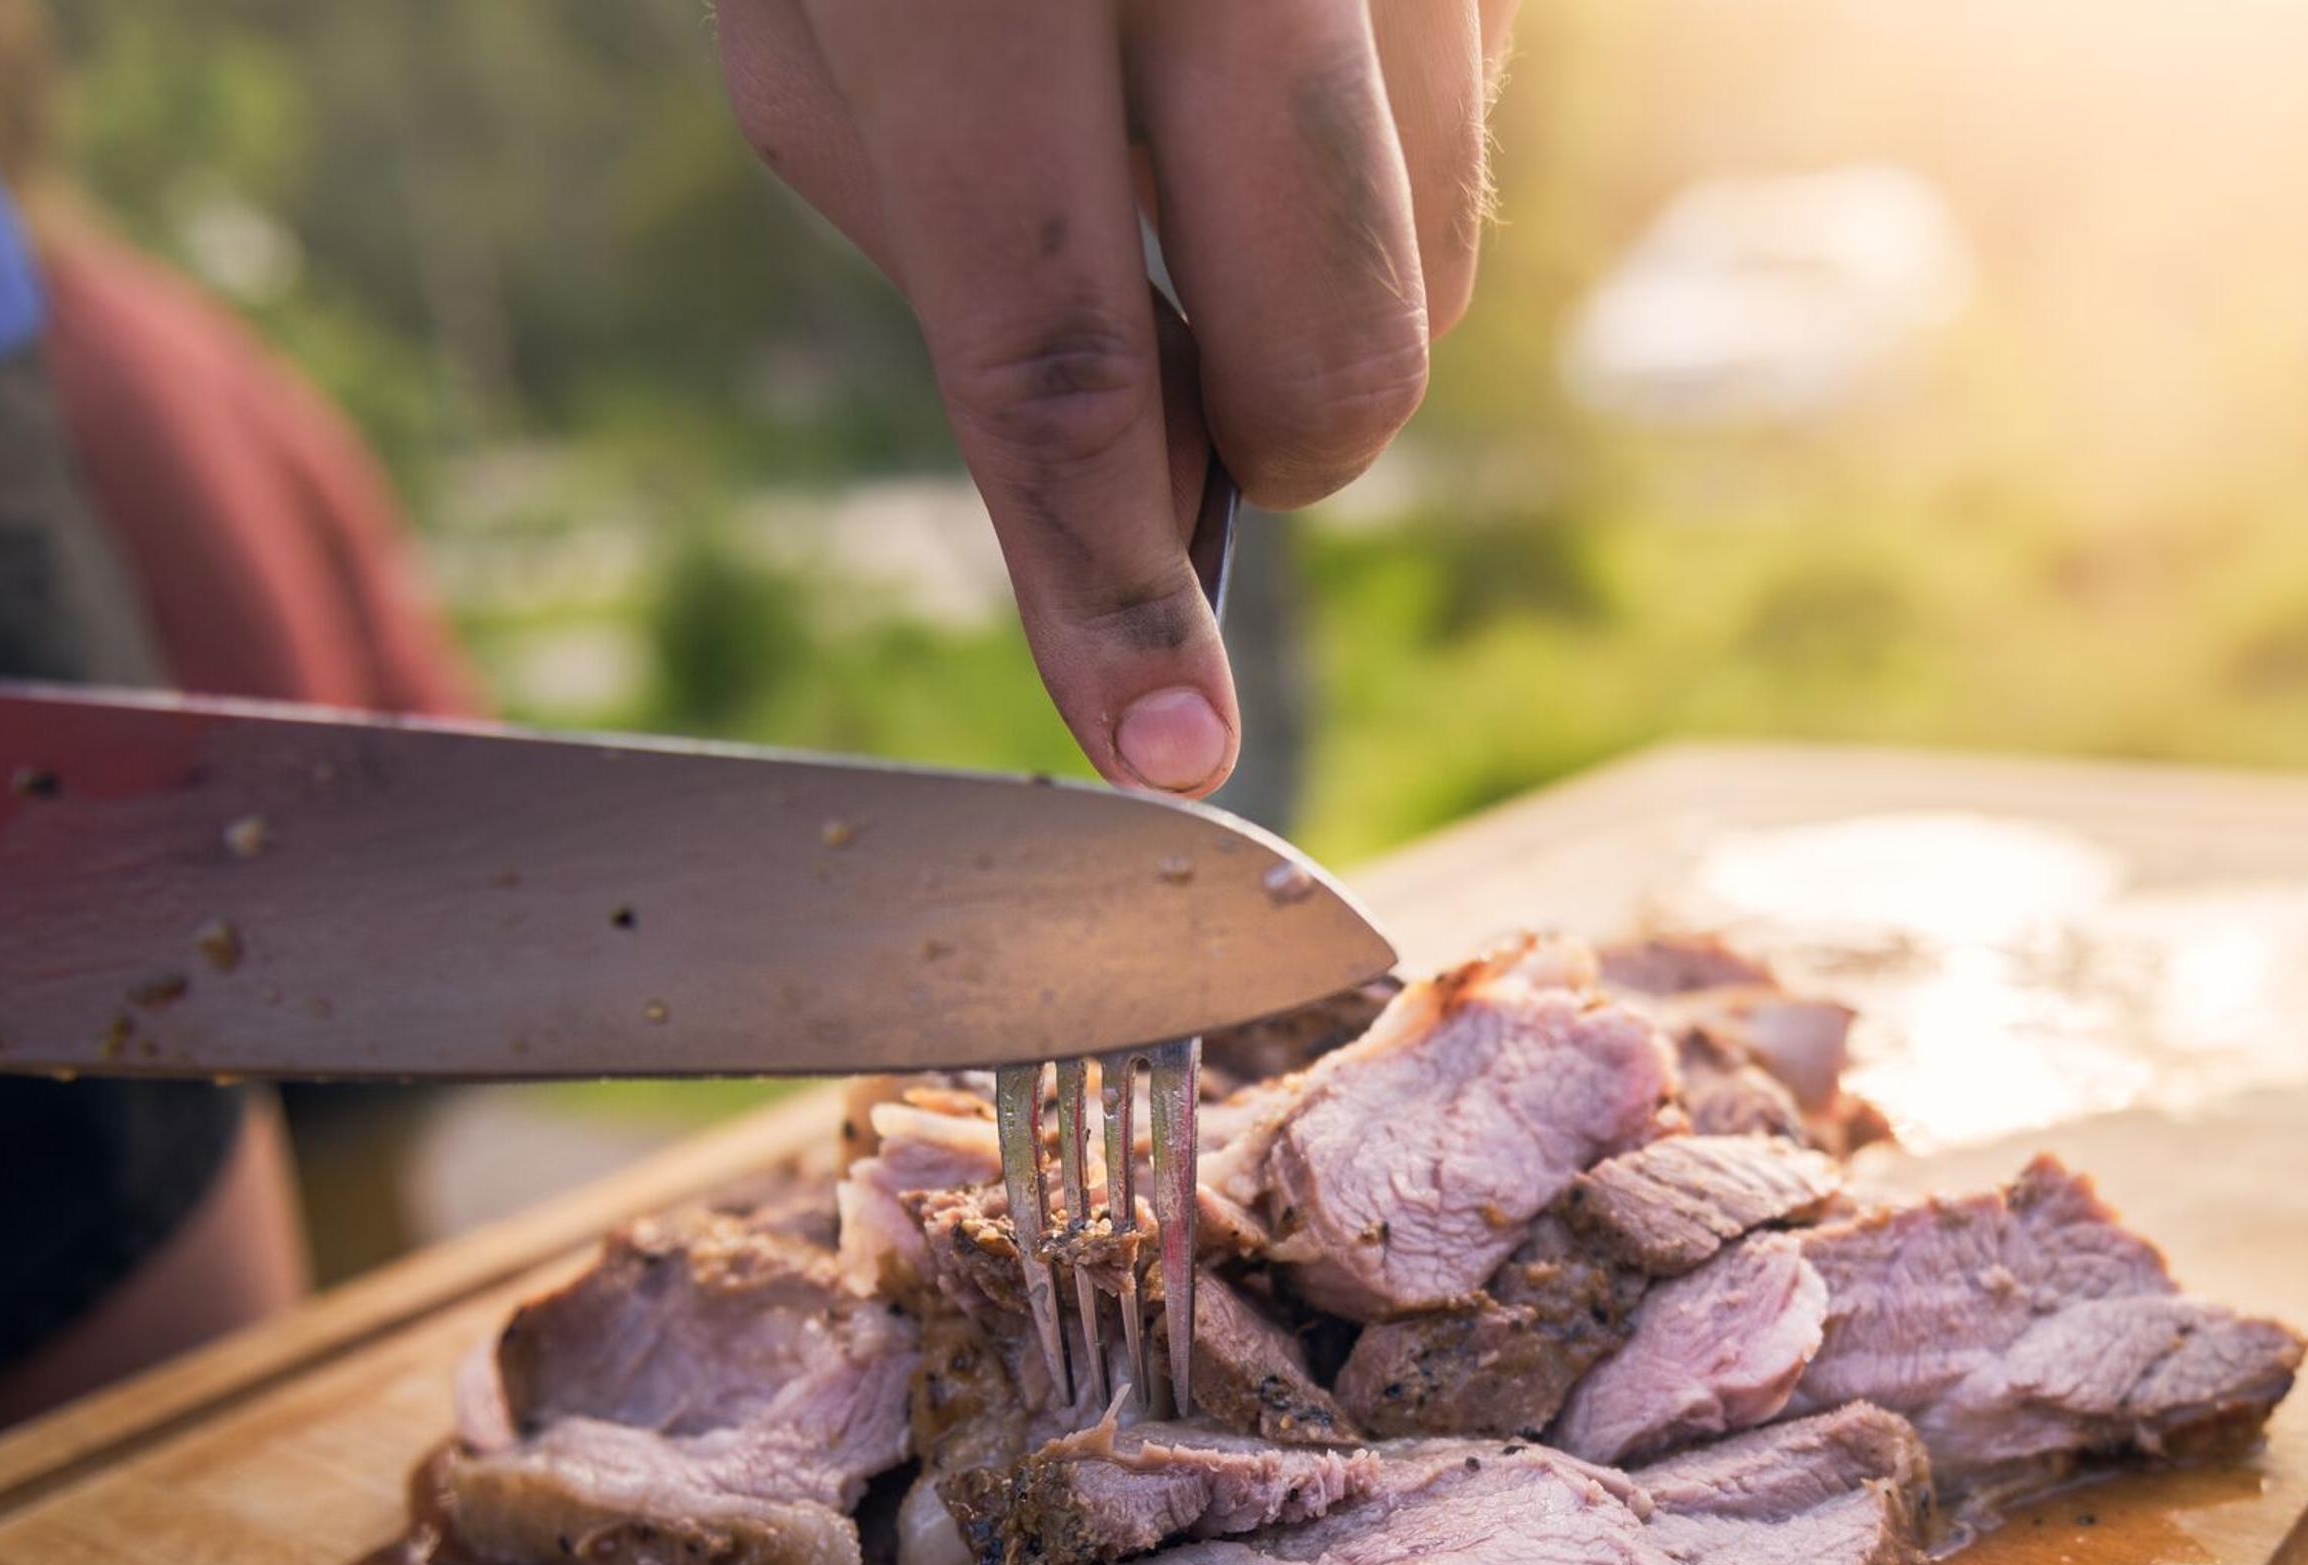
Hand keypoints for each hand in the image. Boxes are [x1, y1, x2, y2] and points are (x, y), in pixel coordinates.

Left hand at [716, 0, 1513, 796]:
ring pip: (1439, 273)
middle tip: (1193, 405)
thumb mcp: (827, 25)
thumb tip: (1146, 501)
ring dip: (1329, 310)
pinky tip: (1272, 45)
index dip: (1107, 582)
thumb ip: (965, 277)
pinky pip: (1480, 135)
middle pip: (1328, 359)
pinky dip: (1383, 161)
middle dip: (1265, 452)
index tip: (1166, 748)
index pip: (1053, 354)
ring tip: (1203, 150)